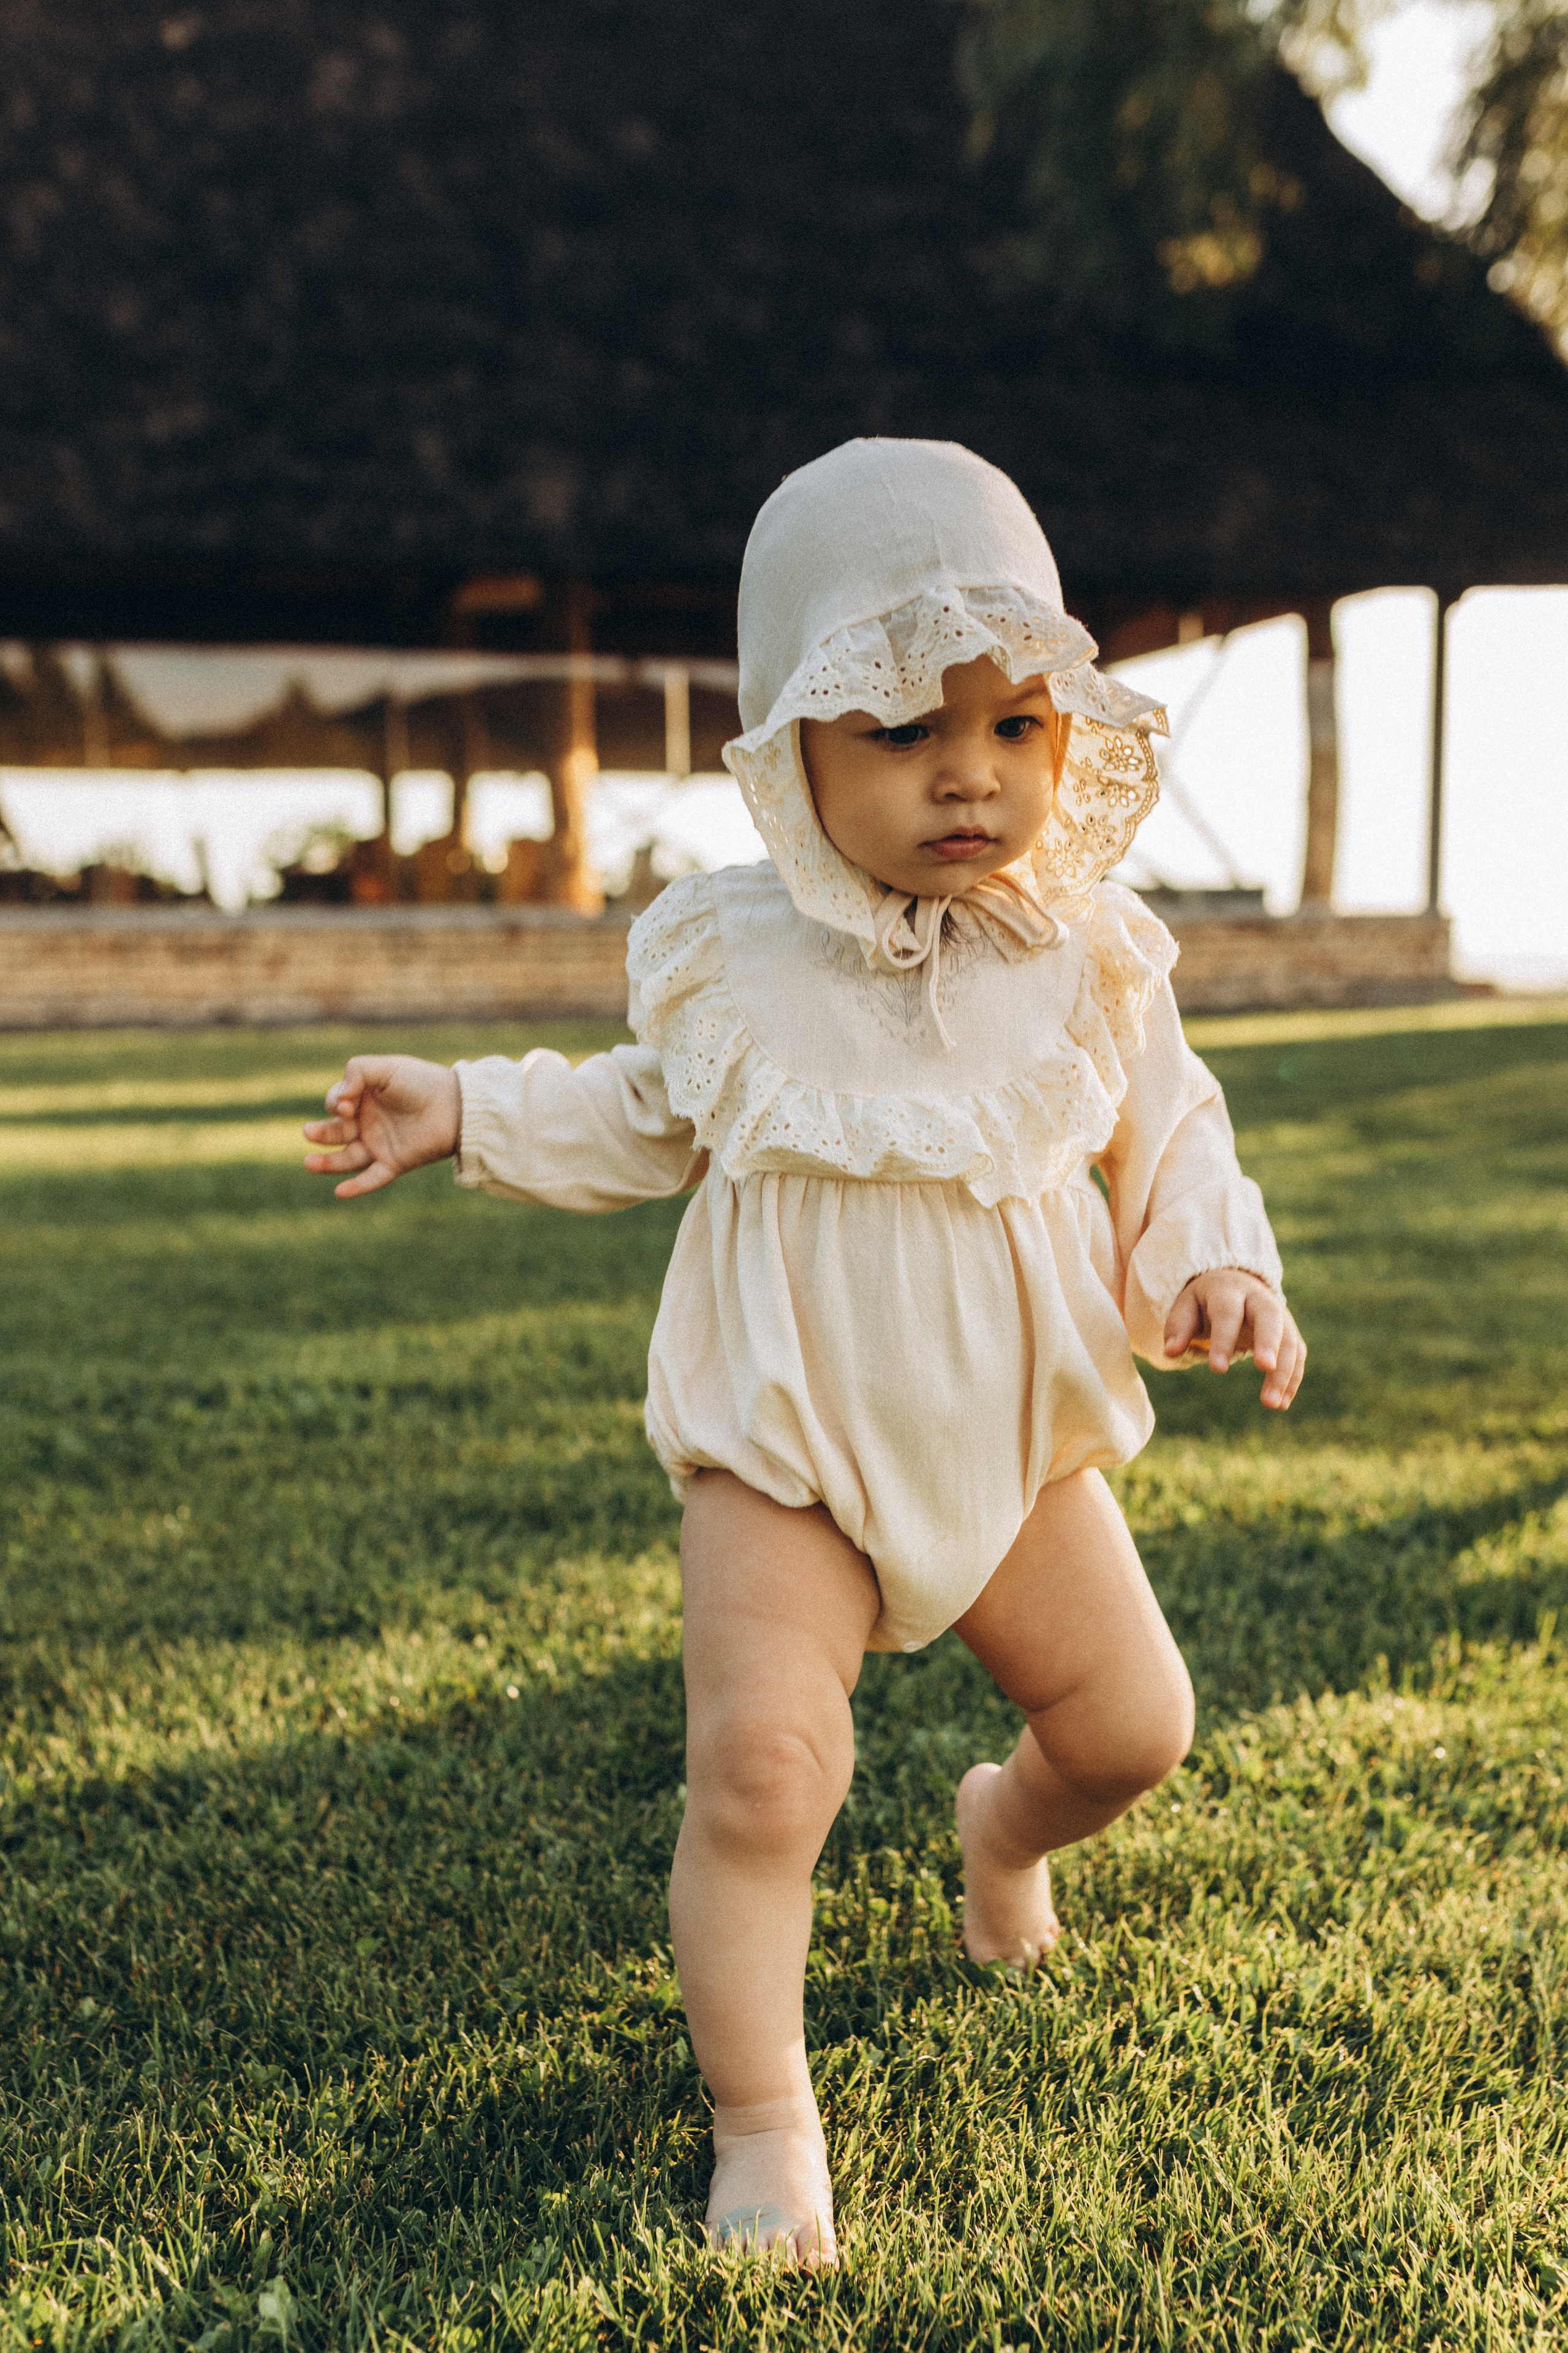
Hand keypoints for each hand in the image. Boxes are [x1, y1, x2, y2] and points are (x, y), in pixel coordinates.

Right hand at [302, 1055, 461, 1198]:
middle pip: (335, 1132)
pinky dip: (357, 1187)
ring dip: (327, 1163)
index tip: (349, 1103)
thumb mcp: (386, 1068)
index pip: (335, 1103)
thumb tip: (338, 1102)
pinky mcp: (394, 1163)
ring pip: (346, 1159)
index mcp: (362, 1099)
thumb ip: (357, 1072)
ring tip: (308, 1163)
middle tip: (308, 1132)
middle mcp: (367, 1123)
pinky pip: (372, 1178)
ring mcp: (379, 1145)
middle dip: (320, 1133)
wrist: (457, 1104)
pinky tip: (340, 1193)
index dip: (336, 1102)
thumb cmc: (421, 1082)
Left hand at [1164, 1269, 1305, 1409]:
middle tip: (1265, 1368)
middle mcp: (1259, 1300)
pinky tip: (1282, 1404)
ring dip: (1284, 1372)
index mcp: (1229, 1291)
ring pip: (1289, 1340)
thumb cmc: (1205, 1302)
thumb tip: (1170, 1351)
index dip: (1224, 1339)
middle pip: (1270, 1319)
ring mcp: (1279, 1315)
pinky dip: (1292, 1378)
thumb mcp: (1186, 1307)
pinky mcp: (1289, 1332)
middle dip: (1269, 1343)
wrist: (1234, 1284)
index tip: (1217, 1369)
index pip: (1228, 1313)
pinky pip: (1297, 1353)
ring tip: (1272, 1404)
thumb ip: (1178, 1327)